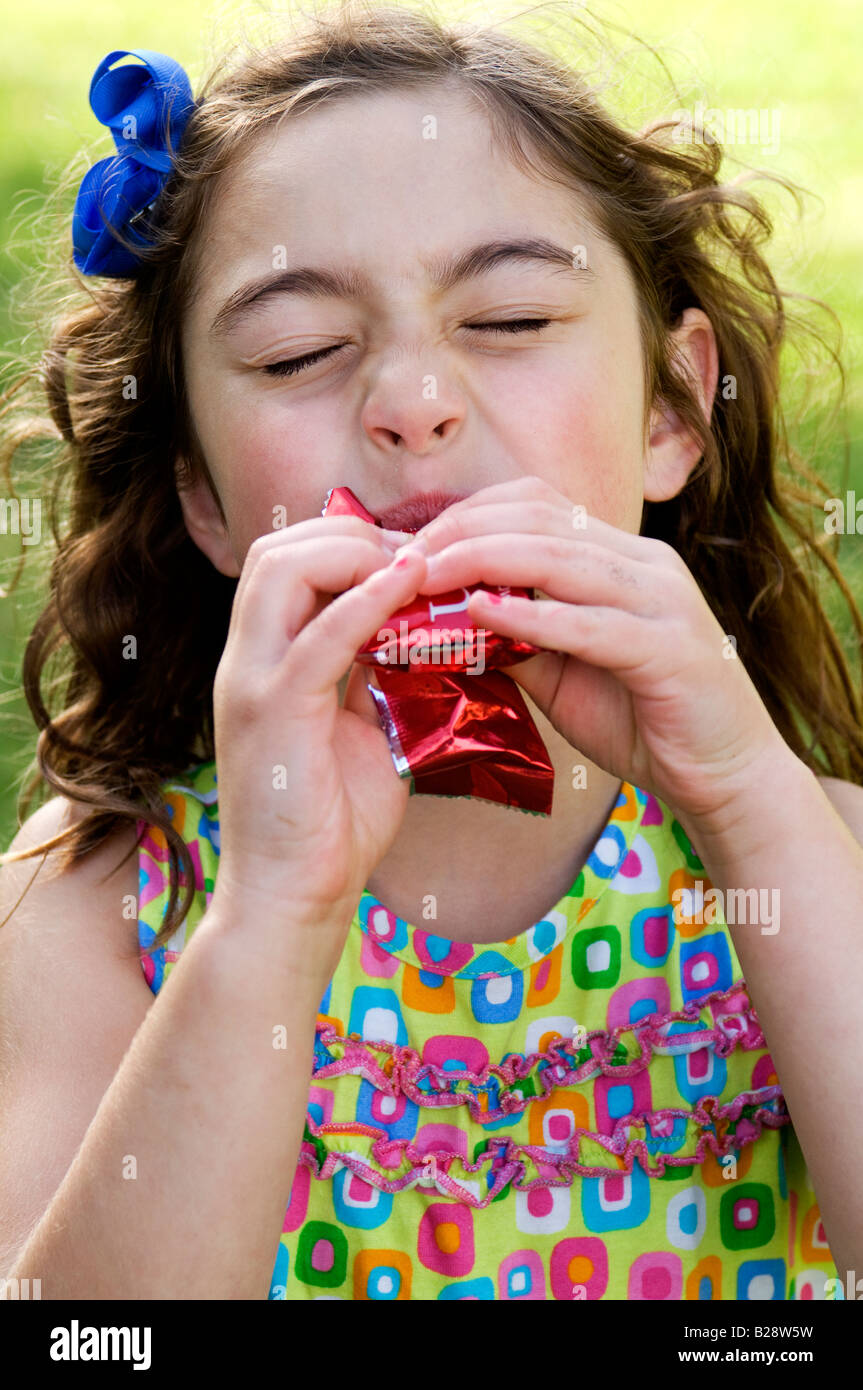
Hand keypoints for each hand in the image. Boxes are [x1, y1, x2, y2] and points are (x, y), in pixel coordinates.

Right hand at [209, 514, 426, 977]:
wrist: (293, 899)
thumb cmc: (331, 825)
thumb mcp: (360, 730)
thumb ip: (374, 678)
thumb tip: (418, 635)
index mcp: (263, 663)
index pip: (285, 562)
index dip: (347, 543)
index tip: (412, 559)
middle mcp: (245, 662)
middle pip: (277, 549)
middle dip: (349, 534)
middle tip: (418, 556)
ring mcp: (252, 683)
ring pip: (282, 570)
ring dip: (354, 553)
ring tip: (416, 565)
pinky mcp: (274, 714)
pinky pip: (320, 635)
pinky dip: (368, 599)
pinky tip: (412, 584)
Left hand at [410, 475, 789, 826]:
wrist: (727, 776)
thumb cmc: (644, 722)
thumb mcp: (563, 674)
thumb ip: (515, 640)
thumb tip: (444, 623)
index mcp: (620, 558)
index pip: (535, 505)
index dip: (467, 515)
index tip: (409, 547)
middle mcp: (644, 564)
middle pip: (538, 519)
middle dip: (460, 531)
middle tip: (400, 557)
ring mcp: (662, 600)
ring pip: (559, 558)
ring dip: (481, 560)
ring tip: (423, 577)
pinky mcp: (671, 648)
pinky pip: (589, 623)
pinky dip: (531, 615)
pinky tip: (482, 615)